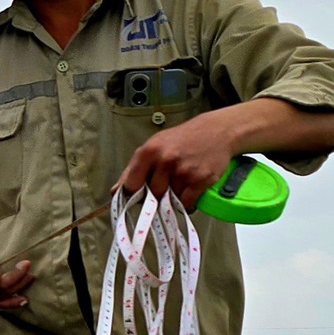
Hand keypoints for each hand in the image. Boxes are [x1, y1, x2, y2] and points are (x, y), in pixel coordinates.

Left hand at [117, 108, 243, 207]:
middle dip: (157, 196)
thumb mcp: (155, 145)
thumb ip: (135, 168)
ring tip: (180, 183)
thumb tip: (116, 191)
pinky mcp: (200, 180)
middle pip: (152, 195)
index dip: (133, 193)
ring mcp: (183, 171)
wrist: (217, 131)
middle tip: (165, 187)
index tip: (138, 196)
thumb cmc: (182, 139)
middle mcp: (165, 161)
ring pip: (170, 200)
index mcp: (149, 151)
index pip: (131, 184)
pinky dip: (187, 203)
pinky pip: (187, 203)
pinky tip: (189, 191)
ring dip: (174, 198)